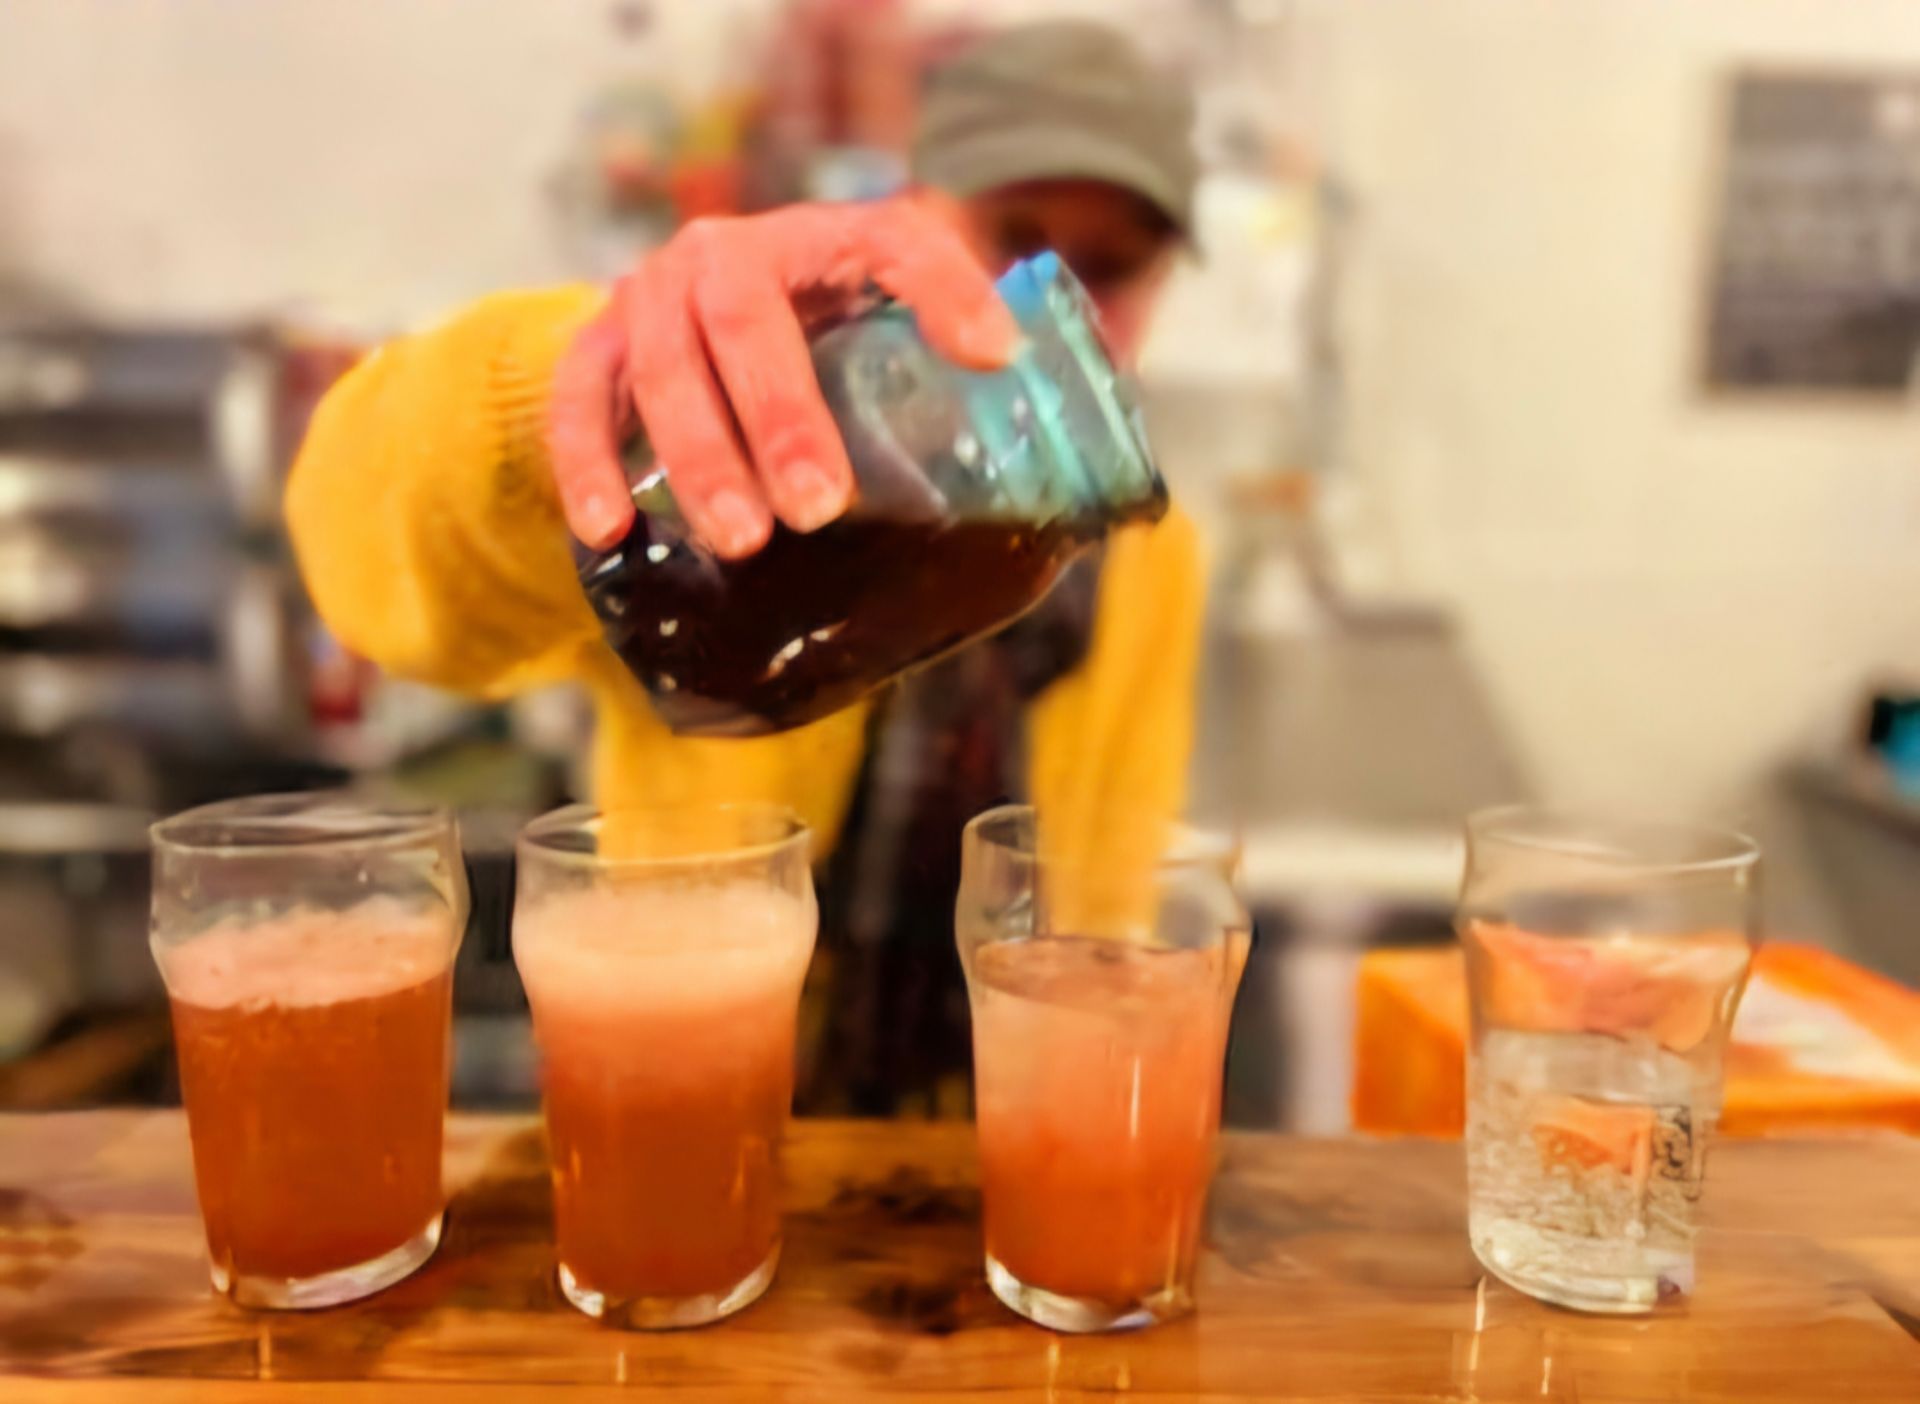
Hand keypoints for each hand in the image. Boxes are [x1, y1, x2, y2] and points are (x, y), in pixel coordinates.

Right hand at [547, 196, 1020, 556]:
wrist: (685, 314)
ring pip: (667, 369)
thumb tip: (1054, 482)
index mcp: (823, 242)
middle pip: (753, 327)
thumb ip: (946, 382)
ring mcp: (652, 296)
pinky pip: (581, 401)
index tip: (996, 357)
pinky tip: (607, 530)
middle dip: (785, 420)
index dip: (947, 290)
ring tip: (739, 538)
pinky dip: (587, 463)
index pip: (896, 245)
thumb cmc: (812, 343)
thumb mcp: (879, 338)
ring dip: (700, 458)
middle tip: (821, 508)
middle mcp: (730, 254)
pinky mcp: (594, 345)